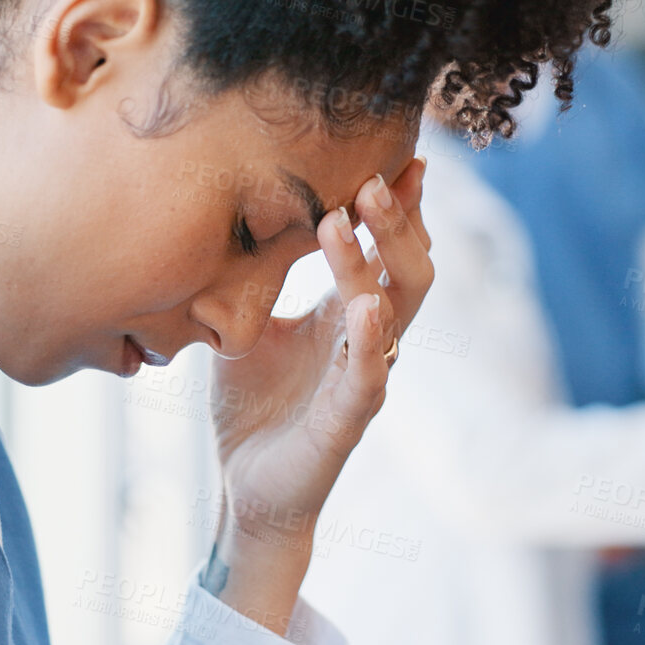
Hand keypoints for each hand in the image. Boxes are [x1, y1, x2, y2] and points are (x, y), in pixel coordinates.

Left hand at [200, 156, 432, 630]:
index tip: (397, 153)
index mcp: (347, 316)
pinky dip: (371, 342)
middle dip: (397, 218)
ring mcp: (363, 379)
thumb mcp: (248, 326)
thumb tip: (237, 215)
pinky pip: (370, 377)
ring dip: (380, 256)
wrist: (246, 492)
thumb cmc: (255, 409)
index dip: (397, 205)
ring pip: (396, 309)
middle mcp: (367, 341)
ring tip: (361, 210)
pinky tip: (367, 306)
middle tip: (374, 172)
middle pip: (407, 267)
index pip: (386, 250)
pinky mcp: (347, 422)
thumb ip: (256, 278)